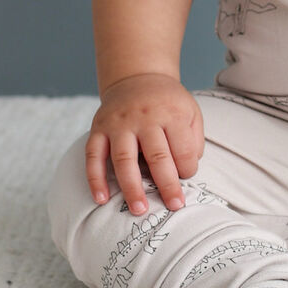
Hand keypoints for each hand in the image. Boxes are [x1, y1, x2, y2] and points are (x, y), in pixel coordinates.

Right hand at [85, 73, 204, 213]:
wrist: (138, 77)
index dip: (187, 169)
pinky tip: (101, 198)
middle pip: (157, 156)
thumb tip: (187, 170)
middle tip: (174, 206)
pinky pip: (94, 155)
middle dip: (166, 184)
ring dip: (131, 187)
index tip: (186, 178)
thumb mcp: (191, 112)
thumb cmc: (168, 103)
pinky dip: (95, 178)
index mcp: (172, 113)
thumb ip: (194, 140)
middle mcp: (145, 117)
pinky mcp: (99, 128)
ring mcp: (119, 123)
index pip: (183, 149)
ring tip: (139, 209)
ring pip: (124, 158)